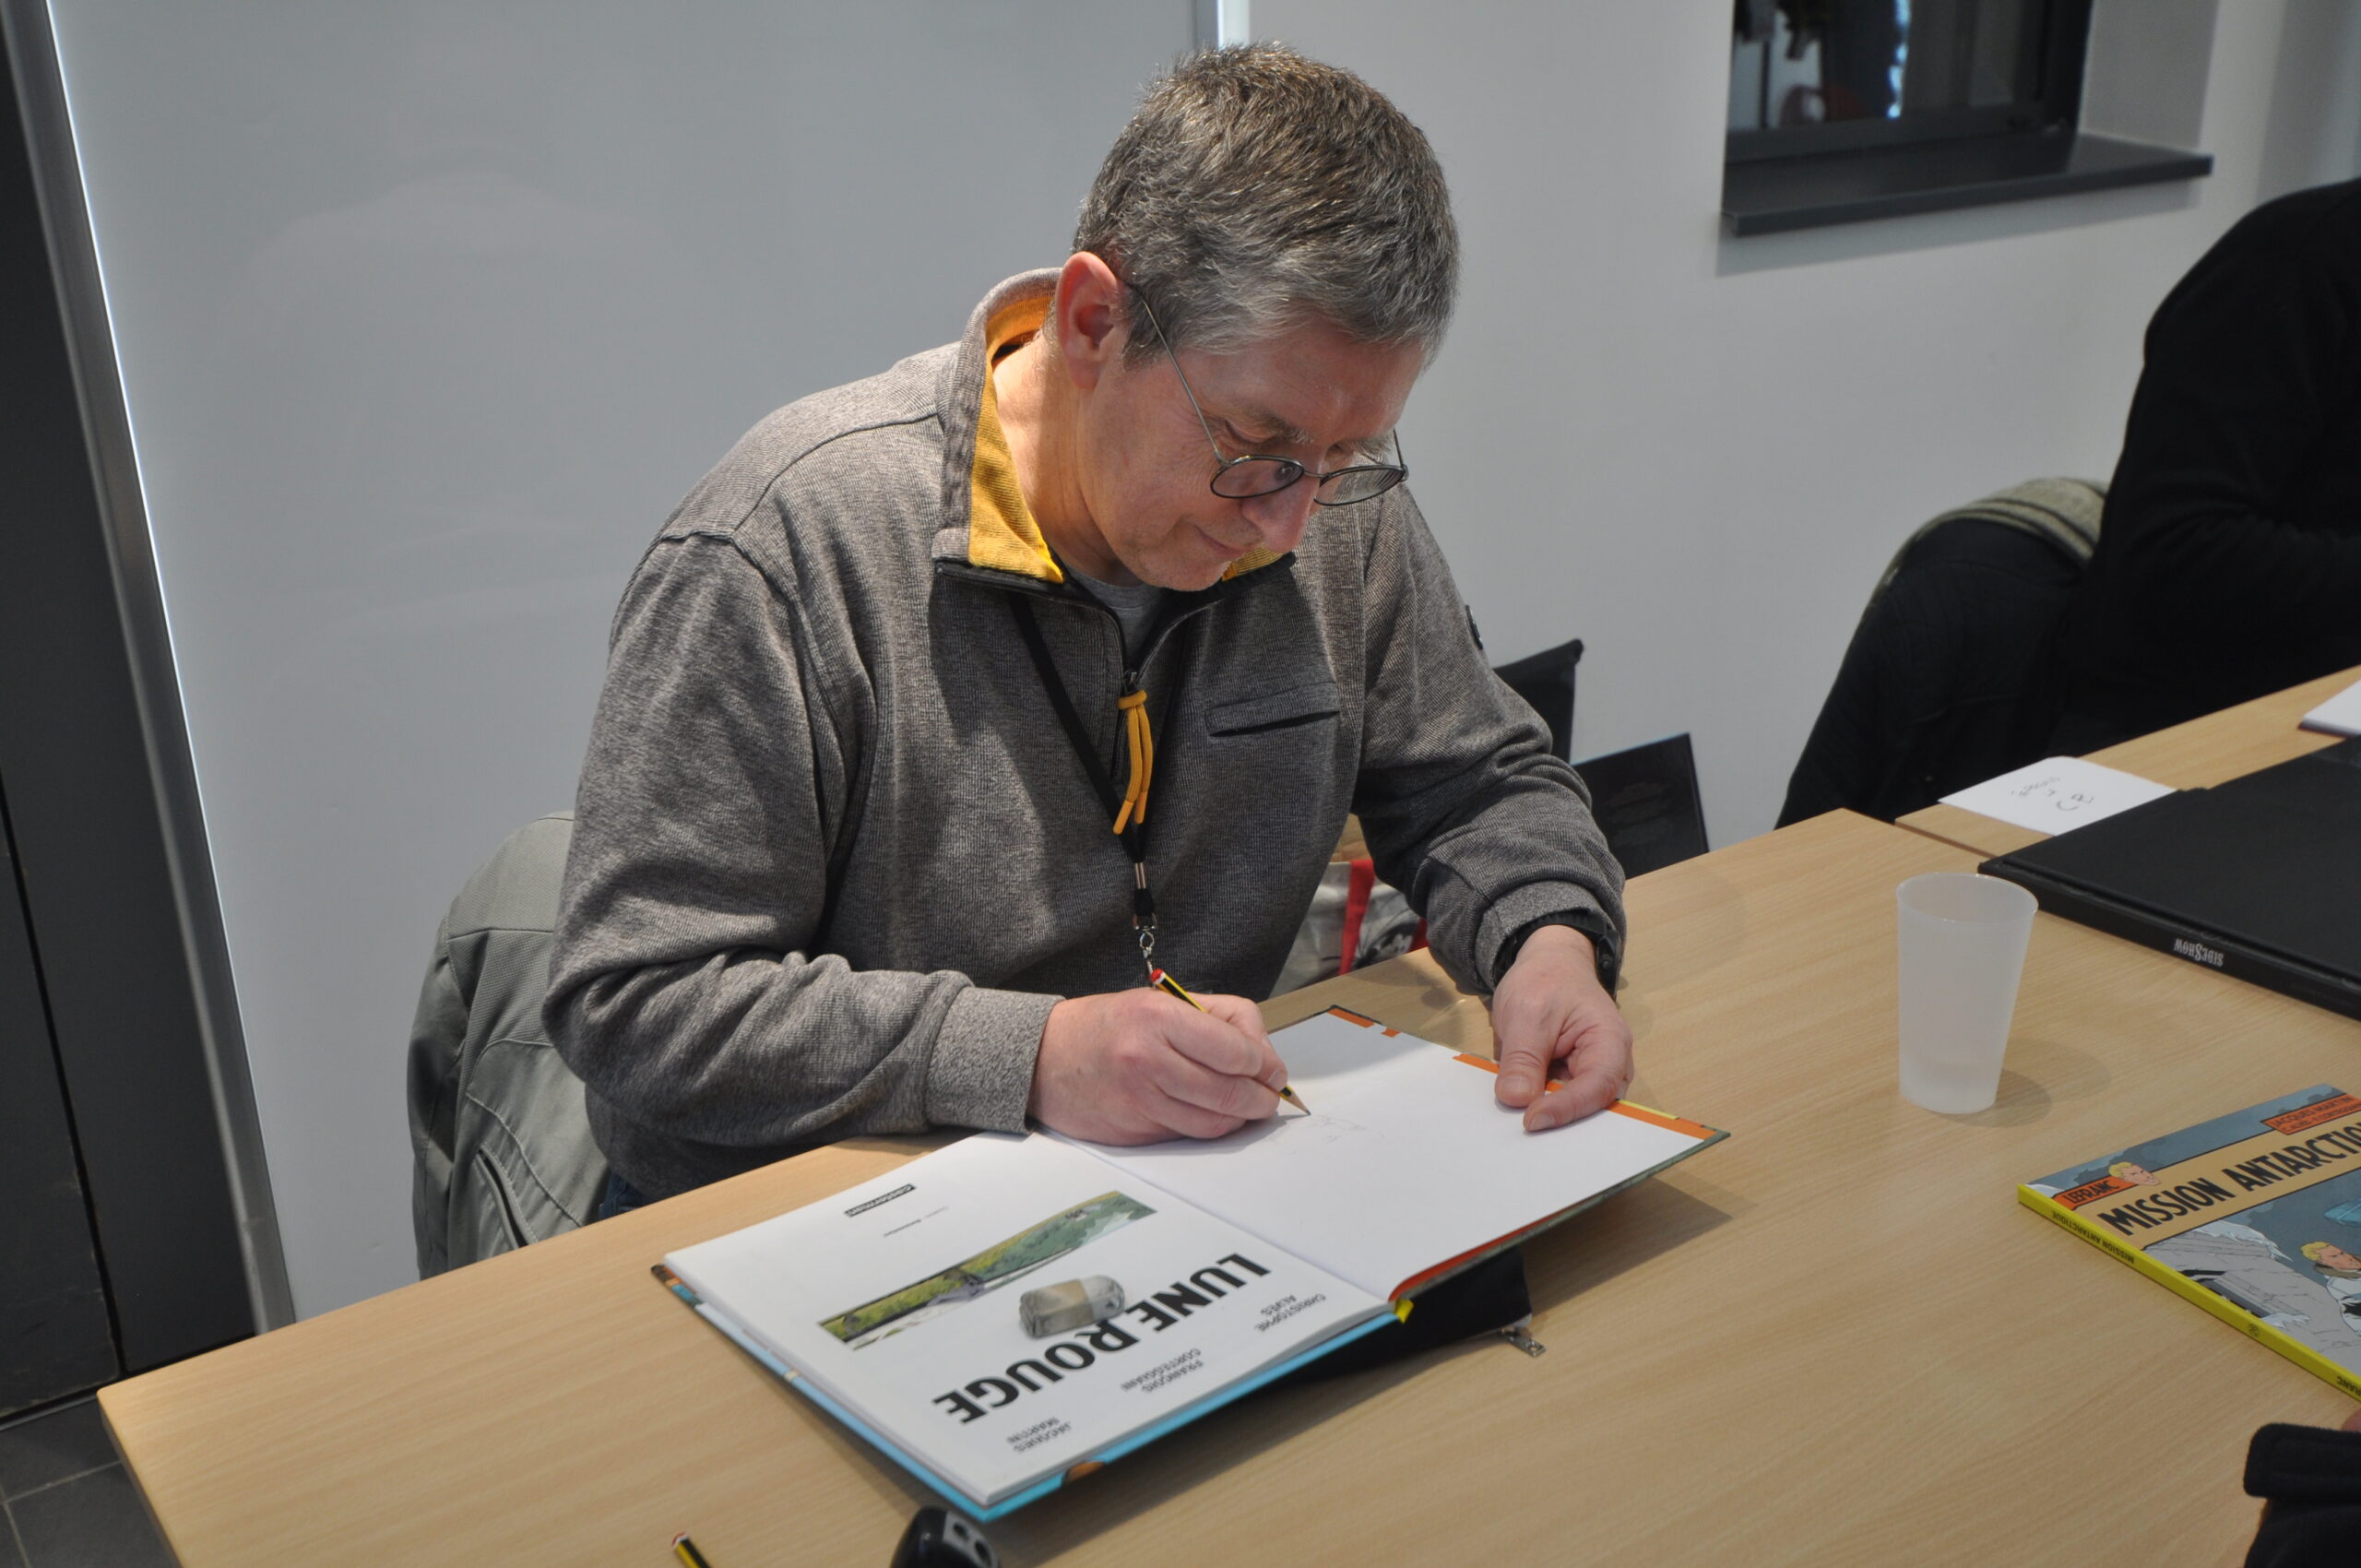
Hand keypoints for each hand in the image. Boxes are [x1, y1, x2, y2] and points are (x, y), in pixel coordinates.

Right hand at [1029, 987, 1287, 1143]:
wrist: (1044, 1057)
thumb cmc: (1110, 1025)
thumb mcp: (1164, 1000)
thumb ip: (1221, 1020)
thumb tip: (1265, 1057)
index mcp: (1159, 1019)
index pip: (1238, 1052)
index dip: (1267, 1065)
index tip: (1274, 1070)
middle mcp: (1148, 1061)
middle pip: (1231, 1093)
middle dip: (1262, 1099)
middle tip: (1269, 1096)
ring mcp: (1139, 1102)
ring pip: (1214, 1123)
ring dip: (1240, 1119)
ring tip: (1246, 1106)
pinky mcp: (1133, 1132)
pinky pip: (1187, 1135)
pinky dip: (1207, 1127)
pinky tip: (1209, 1113)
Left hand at [1490, 926, 1633, 1131]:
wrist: (1547, 964)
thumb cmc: (1545, 979)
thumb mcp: (1527, 1012)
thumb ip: (1523, 1056)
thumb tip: (1516, 1099)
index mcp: (1609, 1041)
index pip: (1597, 1086)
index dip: (1567, 1108)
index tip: (1531, 1120)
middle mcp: (1608, 1064)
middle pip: (1593, 1106)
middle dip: (1562, 1122)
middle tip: (1524, 1133)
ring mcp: (1588, 1074)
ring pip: (1574, 1109)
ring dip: (1548, 1118)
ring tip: (1516, 1128)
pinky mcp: (1567, 1080)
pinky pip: (1556, 1100)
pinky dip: (1537, 1106)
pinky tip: (1515, 1113)